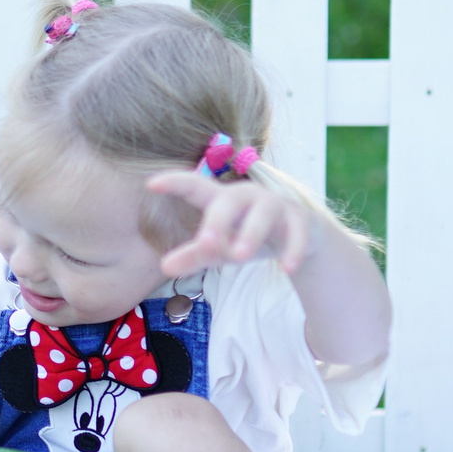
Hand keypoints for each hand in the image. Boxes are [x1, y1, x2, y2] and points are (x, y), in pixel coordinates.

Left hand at [147, 169, 311, 277]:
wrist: (301, 234)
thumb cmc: (249, 235)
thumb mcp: (221, 247)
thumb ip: (195, 255)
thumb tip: (164, 266)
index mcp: (222, 200)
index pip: (195, 187)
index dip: (175, 183)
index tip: (152, 183)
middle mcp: (248, 197)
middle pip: (229, 201)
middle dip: (217, 221)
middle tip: (204, 242)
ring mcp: (276, 207)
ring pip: (264, 214)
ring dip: (251, 234)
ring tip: (239, 257)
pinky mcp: (300, 221)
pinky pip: (297, 233)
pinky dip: (293, 249)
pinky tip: (287, 269)